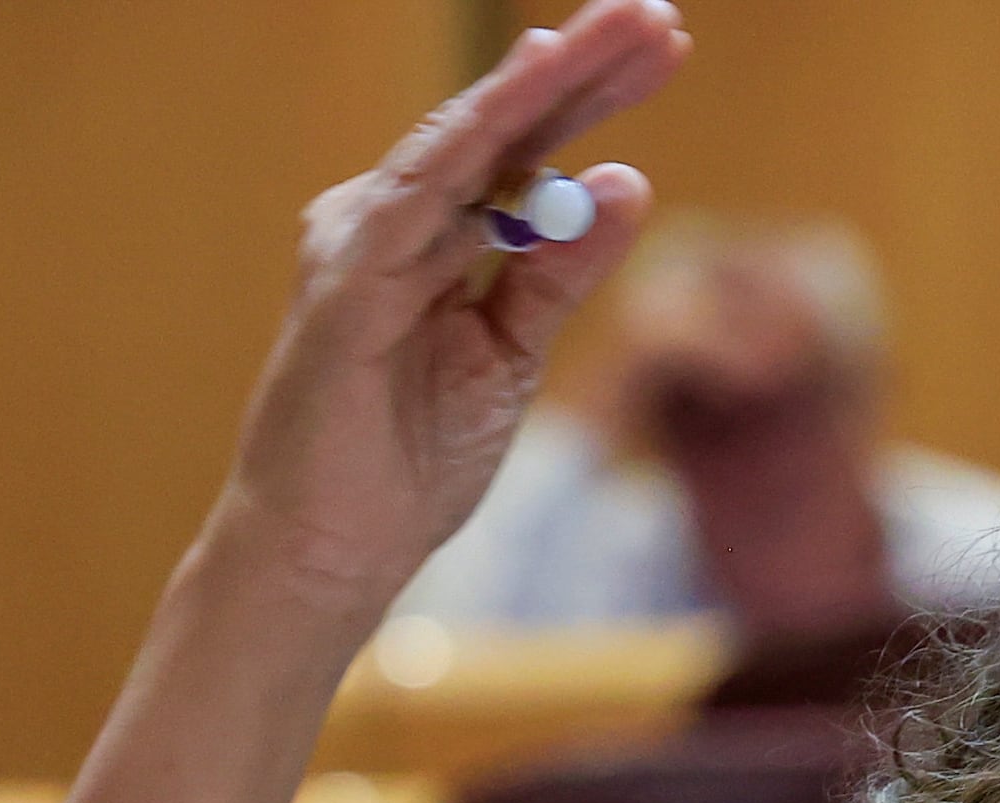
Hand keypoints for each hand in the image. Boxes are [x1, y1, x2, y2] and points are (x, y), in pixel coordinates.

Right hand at [210, 4, 688, 621]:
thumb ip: (561, 272)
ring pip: (459, 142)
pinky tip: (523, 102)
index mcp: (440, 237)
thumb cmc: (408, 459)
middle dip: (579, 66)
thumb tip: (628, 182)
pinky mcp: (343, 284)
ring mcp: (360, 241)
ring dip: (535, 87)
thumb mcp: (513, 356)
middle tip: (655, 12)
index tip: (667, 44)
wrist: (332, 551)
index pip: (526, 149)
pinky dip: (469, 151)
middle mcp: (395, 218)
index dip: (592, 94)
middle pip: (498, 125)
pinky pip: (414, 201)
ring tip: (604, 35)